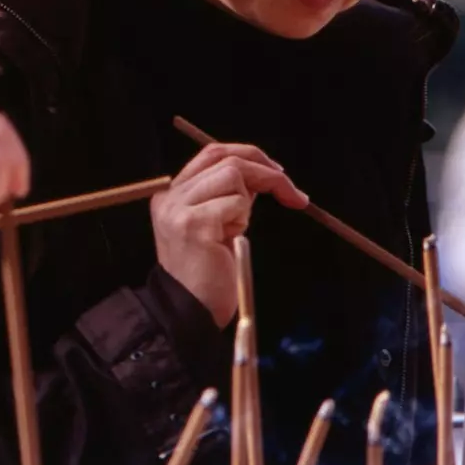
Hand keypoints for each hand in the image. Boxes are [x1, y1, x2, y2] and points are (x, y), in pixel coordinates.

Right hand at [150, 142, 307, 325]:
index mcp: (172, 194)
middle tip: (294, 195)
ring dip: (247, 203)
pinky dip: (242, 220)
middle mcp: (170, 197)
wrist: (191, 312)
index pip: (213, 153)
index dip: (250, 156)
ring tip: (235, 231)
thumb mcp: (215, 225)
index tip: (278, 173)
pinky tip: (229, 242)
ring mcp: (179, 209)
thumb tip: (260, 175)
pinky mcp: (194, 225)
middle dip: (266, 172)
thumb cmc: (208, 274)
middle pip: (225, 158)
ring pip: (232, 176)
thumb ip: (227, 196)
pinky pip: (237, 204)